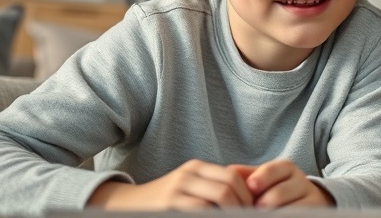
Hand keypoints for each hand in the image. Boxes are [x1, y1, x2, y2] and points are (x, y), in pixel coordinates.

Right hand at [87, 159, 252, 209]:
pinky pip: (201, 212)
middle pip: (227, 188)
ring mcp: (176, 190)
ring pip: (217, 199)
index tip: (254, 210)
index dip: (248, 195)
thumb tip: (247, 200)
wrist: (126, 204)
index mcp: (196, 168)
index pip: (232, 176)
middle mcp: (187, 175)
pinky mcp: (168, 206)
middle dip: (243, 206)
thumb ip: (211, 188)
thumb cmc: (165, 200)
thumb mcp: (188, 187)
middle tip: (251, 217)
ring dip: (232, 213)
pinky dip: (214, 216)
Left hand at [238, 159, 334, 207]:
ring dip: (275, 213)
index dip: (261, 179)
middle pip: (280, 193)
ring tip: (260, 215)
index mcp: (286, 168)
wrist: (307, 201)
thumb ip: (248, 175)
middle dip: (264, 203)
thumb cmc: (277, 189)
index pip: (273, 170)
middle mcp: (301, 181)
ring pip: (291, 209)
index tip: (250, 187)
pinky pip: (300, 215)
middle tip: (253, 209)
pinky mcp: (316, 213)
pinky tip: (273, 217)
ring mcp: (311, 199)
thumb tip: (230, 170)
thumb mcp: (264, 179)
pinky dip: (286, 216)